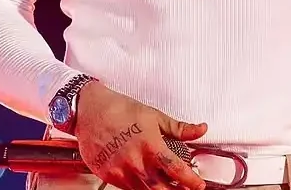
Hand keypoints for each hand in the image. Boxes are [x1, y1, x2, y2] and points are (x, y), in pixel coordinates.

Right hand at [74, 81, 207, 189]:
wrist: (89, 110)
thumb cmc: (119, 109)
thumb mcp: (154, 115)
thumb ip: (179, 127)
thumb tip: (200, 129)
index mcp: (150, 145)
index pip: (177, 170)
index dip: (191, 181)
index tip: (198, 184)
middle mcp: (136, 162)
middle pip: (162, 189)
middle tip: (185, 189)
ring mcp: (122, 171)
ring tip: (167, 187)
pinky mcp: (109, 175)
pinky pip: (128, 189)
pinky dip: (140, 188)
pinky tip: (146, 183)